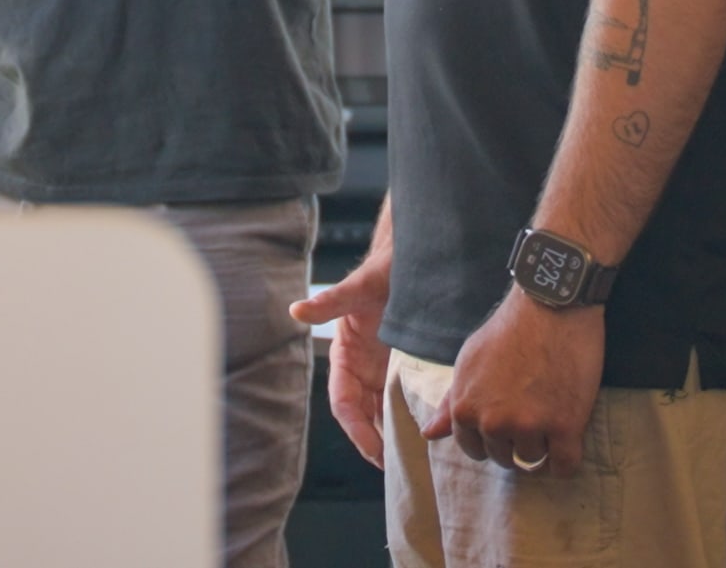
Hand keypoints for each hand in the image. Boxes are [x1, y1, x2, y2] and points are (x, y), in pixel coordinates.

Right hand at [291, 242, 394, 465]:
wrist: (412, 257)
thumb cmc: (381, 269)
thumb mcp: (358, 286)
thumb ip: (331, 301)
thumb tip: (297, 310)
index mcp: (345, 356)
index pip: (344, 404)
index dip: (356, 429)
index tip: (374, 451)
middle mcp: (362, 367)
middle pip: (364, 416)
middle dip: (376, 442)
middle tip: (397, 466)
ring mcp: (383, 368)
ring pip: (383, 412)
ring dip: (393, 434)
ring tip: (413, 459)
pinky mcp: (404, 366)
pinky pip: (404, 399)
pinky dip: (411, 418)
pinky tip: (428, 433)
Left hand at [421, 289, 605, 475]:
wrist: (552, 303)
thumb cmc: (508, 328)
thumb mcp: (470, 361)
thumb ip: (452, 401)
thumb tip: (429, 434)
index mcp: (465, 409)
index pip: (474, 450)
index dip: (491, 437)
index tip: (506, 420)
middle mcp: (493, 423)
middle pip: (504, 458)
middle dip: (516, 441)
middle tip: (532, 411)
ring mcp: (529, 427)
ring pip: (534, 460)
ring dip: (543, 444)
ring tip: (551, 410)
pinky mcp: (565, 426)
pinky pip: (565, 466)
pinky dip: (566, 459)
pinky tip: (569, 438)